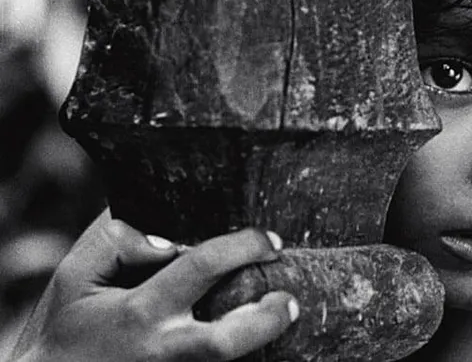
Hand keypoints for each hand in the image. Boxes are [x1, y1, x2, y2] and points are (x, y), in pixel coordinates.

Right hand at [9, 210, 298, 361]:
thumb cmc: (64, 326)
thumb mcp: (75, 274)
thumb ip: (118, 241)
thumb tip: (169, 236)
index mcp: (139, 312)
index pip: (203, 267)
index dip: (243, 246)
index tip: (269, 239)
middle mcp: (161, 350)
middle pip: (228, 340)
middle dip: (268, 318)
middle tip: (291, 297)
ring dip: (260, 340)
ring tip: (283, 316)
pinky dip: (242, 355)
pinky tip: (250, 332)